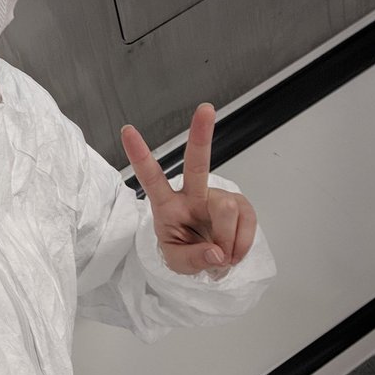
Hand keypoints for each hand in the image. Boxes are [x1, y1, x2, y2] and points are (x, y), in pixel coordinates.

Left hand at [121, 103, 256, 276]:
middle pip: (197, 162)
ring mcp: (218, 197)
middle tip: (206, 109)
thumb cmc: (185, 252)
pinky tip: (233, 250)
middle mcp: (193, 194)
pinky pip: (247, 223)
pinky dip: (242, 244)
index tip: (127, 130)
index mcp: (167, 205)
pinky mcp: (242, 205)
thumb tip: (217, 253)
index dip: (140, 155)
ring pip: (227, 210)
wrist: (210, 260)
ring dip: (228, 241)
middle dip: (201, 134)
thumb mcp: (178, 264)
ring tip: (222, 255)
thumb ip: (194, 260)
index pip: (151, 178)